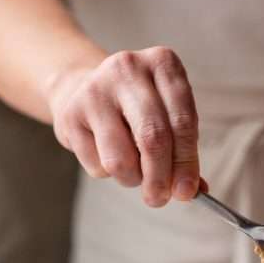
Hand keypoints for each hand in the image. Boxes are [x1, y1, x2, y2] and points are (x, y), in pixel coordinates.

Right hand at [47, 46, 200, 205]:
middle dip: (160, 178)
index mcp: (163, 64)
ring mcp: (95, 89)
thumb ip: (183, 151)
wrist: (82, 88)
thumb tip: (193, 190)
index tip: (187, 191)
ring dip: (131, 179)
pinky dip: (107, 173)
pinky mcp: (70, 113)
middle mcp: (128, 68)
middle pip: (153, 138)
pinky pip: (97, 165)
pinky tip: (105, 154)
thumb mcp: (167, 116)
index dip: (187, 162)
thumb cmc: (136, 109)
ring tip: (132, 172)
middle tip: (160, 198)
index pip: (183, 121)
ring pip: (121, 159)